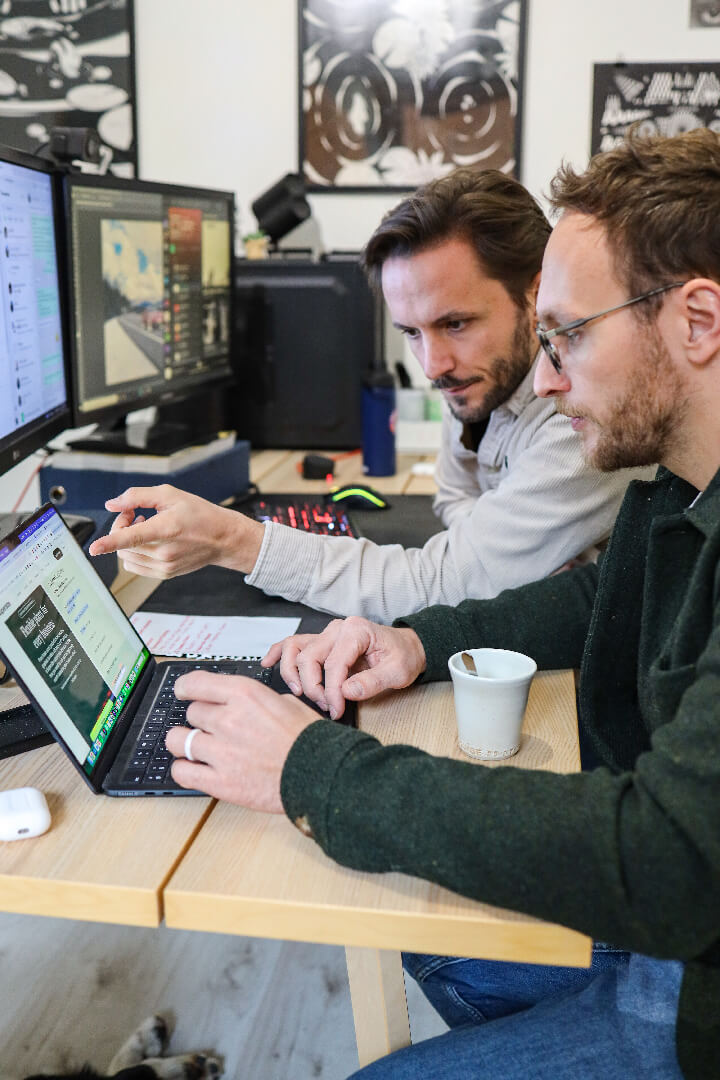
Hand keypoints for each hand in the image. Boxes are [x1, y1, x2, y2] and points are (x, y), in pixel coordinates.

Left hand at [87, 485, 264, 578]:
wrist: (223, 538)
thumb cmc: (199, 514)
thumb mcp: (170, 494)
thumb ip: (137, 496)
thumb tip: (112, 504)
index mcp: (166, 528)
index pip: (132, 537)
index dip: (110, 542)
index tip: (94, 548)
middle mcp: (164, 551)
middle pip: (123, 545)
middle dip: (120, 527)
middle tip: (134, 513)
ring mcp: (164, 565)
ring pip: (126, 557)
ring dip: (126, 541)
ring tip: (144, 526)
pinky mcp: (164, 574)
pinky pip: (134, 566)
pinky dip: (133, 553)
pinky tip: (147, 541)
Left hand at [165, 671, 318, 809]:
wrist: (321, 774)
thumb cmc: (309, 740)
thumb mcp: (285, 702)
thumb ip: (255, 701)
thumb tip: (240, 702)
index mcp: (245, 695)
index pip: (194, 683)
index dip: (186, 688)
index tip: (185, 692)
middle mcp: (228, 720)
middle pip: (192, 713)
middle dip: (201, 720)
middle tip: (214, 728)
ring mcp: (221, 752)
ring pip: (178, 740)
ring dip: (186, 742)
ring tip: (197, 747)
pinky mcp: (220, 782)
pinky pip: (181, 771)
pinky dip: (184, 769)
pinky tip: (195, 768)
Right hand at [263, 616, 425, 719]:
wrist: (408, 648)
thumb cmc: (403, 656)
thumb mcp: (398, 672)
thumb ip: (372, 682)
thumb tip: (345, 692)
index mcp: (356, 631)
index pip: (334, 664)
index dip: (331, 691)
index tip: (336, 709)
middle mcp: (338, 629)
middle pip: (309, 657)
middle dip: (313, 686)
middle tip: (326, 706)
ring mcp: (328, 634)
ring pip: (295, 648)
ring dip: (293, 673)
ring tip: (301, 693)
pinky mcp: (322, 643)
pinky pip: (295, 644)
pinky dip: (279, 653)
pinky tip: (268, 663)